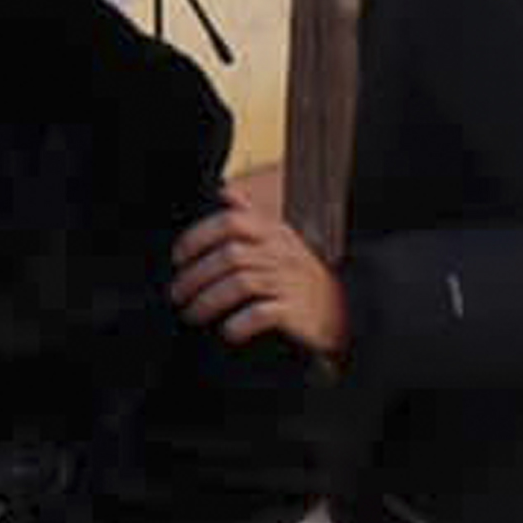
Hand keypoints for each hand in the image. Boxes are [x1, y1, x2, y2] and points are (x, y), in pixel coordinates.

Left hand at [171, 186, 347, 355]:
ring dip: (207, 301)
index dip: (197, 237)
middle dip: (194, 277)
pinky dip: (239, 324)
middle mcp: (280, 253)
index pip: (230, 222)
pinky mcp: (296, 312)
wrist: (345, 311)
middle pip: (228, 256)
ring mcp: (289, 282)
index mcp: (273, 232)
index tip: (177, 258)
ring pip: (239, 284)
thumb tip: (224, 191)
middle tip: (176, 295)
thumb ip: (251, 216)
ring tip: (191, 313)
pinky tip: (227, 331)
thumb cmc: (300, 275)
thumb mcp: (281, 239)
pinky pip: (261, 314)